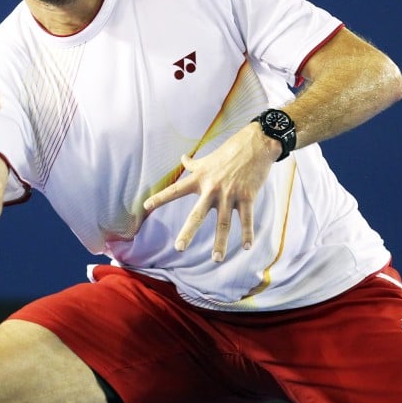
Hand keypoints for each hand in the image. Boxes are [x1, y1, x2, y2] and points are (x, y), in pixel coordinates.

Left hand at [142, 123, 279, 261]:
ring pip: (224, 223)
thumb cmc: (230, 151)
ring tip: (216, 259)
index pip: (176, 190)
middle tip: (179, 248)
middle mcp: (212, 189)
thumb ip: (194, 163)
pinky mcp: (248, 196)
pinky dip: (247, 233)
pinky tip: (247, 247)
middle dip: (188, 232)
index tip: (145, 206)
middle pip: (197, 214)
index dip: (160, 198)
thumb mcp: (208, 158)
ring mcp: (231, 194)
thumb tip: (182, 158)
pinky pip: (247, 219)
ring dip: (221, 242)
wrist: (256, 144)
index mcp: (200, 180)